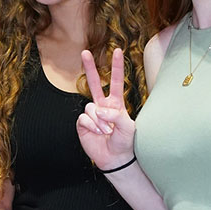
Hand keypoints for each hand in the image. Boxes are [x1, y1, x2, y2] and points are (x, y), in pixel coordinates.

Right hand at [76, 48, 135, 170]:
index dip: (117, 67)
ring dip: (99, 121)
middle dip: (89, 68)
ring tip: (106, 132)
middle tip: (85, 52)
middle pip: (94, 83)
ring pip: (90, 107)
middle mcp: (102, 106)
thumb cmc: (124, 142)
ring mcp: (92, 114)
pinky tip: (97, 133)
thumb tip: (98, 110)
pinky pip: (84, 118)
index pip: (116, 82)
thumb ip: (115, 115)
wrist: (114, 158)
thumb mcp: (128, 127)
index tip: (118, 51)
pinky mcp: (82, 124)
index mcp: (116, 104)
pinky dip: (91, 126)